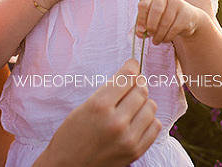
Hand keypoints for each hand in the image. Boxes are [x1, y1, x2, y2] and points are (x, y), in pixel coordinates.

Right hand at [37, 59, 161, 166]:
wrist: (67, 166)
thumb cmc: (72, 134)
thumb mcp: (85, 106)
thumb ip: (109, 91)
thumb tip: (133, 74)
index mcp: (99, 106)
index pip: (127, 77)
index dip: (132, 66)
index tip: (132, 64)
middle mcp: (116, 121)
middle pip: (141, 90)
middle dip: (137, 84)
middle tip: (130, 86)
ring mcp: (128, 138)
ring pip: (151, 106)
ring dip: (143, 102)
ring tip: (131, 106)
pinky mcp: (135, 151)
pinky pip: (155, 126)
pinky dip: (148, 120)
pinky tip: (136, 120)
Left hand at [135, 0, 205, 44]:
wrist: (188, 19)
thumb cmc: (166, 19)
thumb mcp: (153, 20)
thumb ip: (144, 26)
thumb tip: (139, 34)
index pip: (144, 5)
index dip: (141, 19)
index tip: (141, 30)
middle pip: (156, 10)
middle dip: (151, 25)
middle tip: (150, 35)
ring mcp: (177, 4)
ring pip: (165, 21)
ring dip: (159, 35)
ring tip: (156, 41)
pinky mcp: (186, 14)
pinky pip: (175, 28)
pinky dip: (168, 37)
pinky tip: (165, 40)